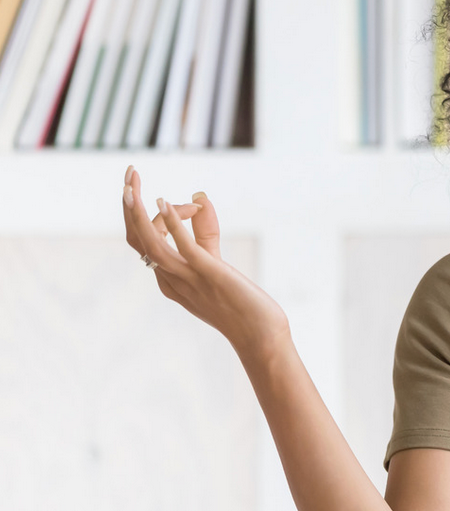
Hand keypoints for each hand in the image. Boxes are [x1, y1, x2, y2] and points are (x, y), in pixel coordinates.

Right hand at [121, 165, 289, 356]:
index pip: (143, 243)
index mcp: (168, 279)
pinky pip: (182, 247)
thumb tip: (200, 197)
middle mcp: (170, 279)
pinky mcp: (208, 274)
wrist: (260, 336)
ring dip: (137, 213)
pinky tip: (165, 201)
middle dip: (128, 206)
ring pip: (149, 244)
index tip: (192, 203)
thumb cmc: (240, 304)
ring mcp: (187, 278)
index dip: (152, 215)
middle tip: (129, 174)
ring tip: (131, 185)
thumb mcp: (215, 264)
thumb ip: (205, 233)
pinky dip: (171, 224)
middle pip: (137, 239)